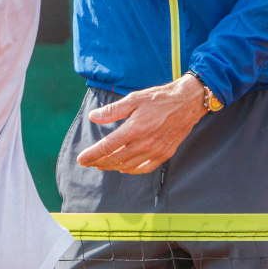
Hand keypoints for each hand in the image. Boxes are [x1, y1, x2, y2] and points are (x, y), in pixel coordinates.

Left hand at [76, 74, 207, 173]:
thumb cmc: (159, 98)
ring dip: (113, 166)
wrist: (187, 102)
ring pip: (128, 166)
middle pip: (115, 159)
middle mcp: (144, 143)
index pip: (107, 147)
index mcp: (134, 129)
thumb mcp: (133, 98)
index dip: (92, 155)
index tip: (81, 159)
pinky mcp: (164, 154)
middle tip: (88, 163)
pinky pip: (144, 168)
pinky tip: (124, 168)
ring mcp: (155, 151)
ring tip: (102, 164)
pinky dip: (131, 170)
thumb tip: (93, 117)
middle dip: (99, 162)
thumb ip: (112, 110)